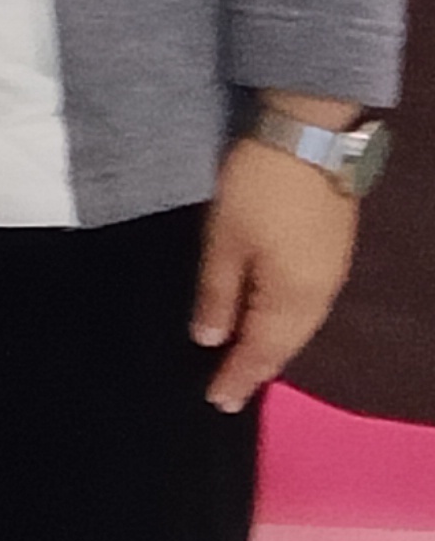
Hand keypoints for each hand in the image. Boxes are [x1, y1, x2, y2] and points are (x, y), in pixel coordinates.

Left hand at [196, 106, 363, 410]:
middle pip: (285, 345)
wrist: (309, 138)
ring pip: (298, 327)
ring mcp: (330, 275)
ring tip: (245, 365)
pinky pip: (305, 306)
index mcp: (293, 299)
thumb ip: (217, 293)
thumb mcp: (225, 239)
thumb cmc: (259, 189)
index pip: (262, 352)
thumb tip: (210, 341)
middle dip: (257, 369)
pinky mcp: (331, 254)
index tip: (216, 402)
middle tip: (229, 391)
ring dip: (272, 347)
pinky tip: (269, 323)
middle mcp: (319, 296)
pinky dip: (283, 323)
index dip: (238, 378)